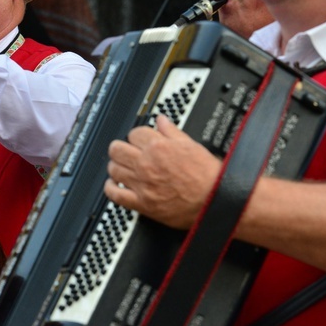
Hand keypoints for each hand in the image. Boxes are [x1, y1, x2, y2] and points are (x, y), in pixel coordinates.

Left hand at [104, 115, 220, 228]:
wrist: (214, 201)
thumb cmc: (207, 176)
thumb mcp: (191, 146)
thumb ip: (172, 132)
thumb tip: (161, 120)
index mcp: (159, 147)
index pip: (135, 133)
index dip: (137, 135)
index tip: (140, 140)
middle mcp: (147, 164)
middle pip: (117, 149)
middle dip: (121, 147)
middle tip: (126, 151)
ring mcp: (142, 184)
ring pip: (114, 169)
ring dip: (116, 166)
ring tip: (122, 167)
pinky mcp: (142, 204)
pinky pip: (115, 195)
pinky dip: (111, 188)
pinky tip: (115, 185)